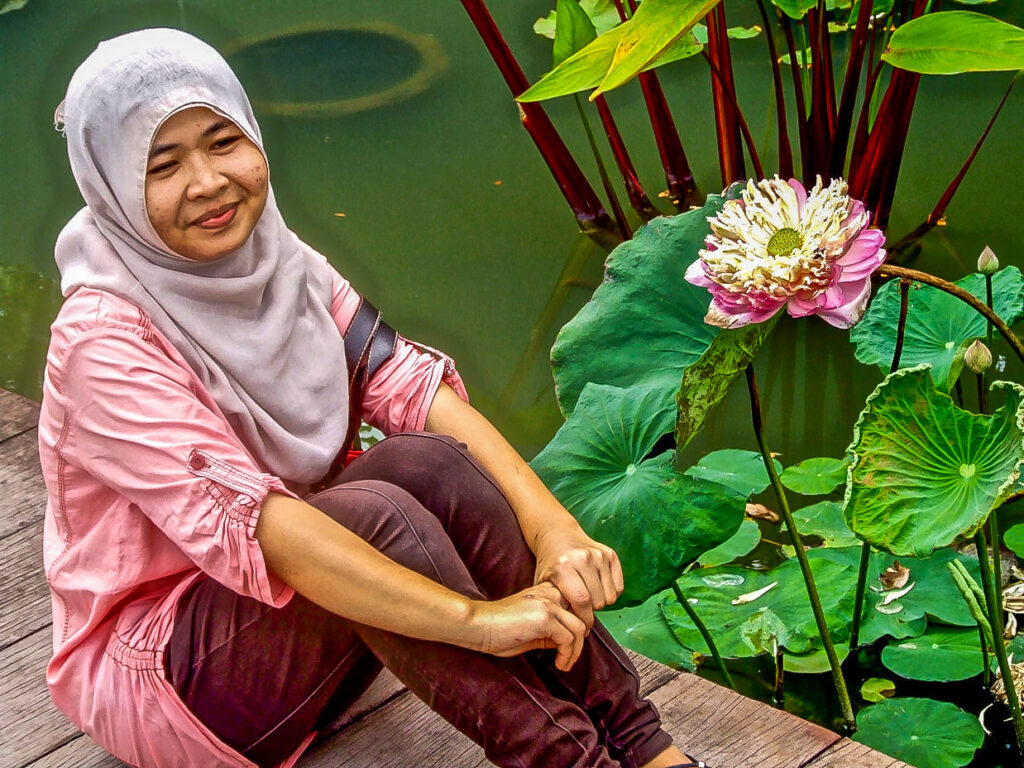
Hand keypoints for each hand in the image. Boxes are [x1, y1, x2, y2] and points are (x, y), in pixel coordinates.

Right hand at [468, 582, 587, 669]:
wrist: (478, 625)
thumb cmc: (500, 629)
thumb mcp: (532, 628)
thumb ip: (551, 630)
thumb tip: (570, 644)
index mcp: (546, 591)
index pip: (576, 608)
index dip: (578, 629)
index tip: (571, 647)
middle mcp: (550, 593)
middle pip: (582, 617)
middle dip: (580, 641)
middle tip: (569, 658)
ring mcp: (548, 604)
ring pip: (578, 629)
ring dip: (575, 652)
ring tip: (564, 664)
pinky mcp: (544, 617)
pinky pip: (568, 638)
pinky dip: (567, 655)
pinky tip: (558, 663)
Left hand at [532, 525, 623, 633]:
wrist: (558, 535)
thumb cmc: (549, 564)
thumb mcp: (543, 583)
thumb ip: (553, 604)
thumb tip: (568, 630)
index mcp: (563, 567)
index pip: (581, 601)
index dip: (584, 619)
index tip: (582, 626)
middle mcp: (583, 558)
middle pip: (598, 600)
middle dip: (591, 611)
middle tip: (582, 608)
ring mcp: (598, 555)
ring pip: (611, 596)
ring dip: (601, 602)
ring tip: (588, 597)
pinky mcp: (610, 554)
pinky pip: (619, 586)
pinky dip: (611, 592)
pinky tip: (598, 588)